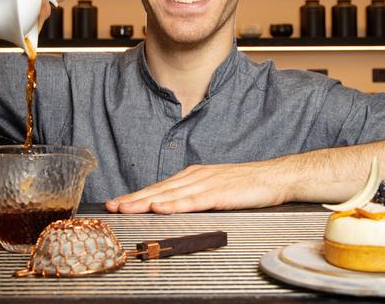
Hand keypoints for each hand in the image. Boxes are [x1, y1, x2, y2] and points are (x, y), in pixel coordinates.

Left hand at [105, 161, 290, 213]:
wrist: (273, 177)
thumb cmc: (245, 185)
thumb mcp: (214, 189)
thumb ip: (194, 197)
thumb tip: (173, 209)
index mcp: (192, 177)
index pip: (159, 188)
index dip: (136, 197)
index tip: (116, 204)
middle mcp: (194, 177)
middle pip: (158, 190)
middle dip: (133, 199)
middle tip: (111, 207)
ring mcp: (206, 184)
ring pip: (170, 195)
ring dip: (146, 202)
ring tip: (127, 208)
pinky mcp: (219, 193)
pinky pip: (193, 200)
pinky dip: (175, 204)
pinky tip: (161, 208)